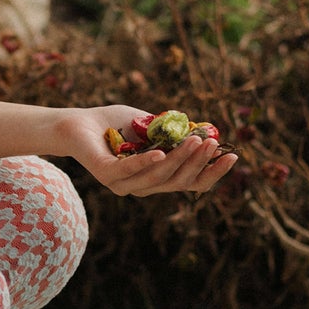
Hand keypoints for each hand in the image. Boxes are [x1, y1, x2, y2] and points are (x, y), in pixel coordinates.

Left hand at [55, 105, 238, 196]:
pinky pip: (130, 171)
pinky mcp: (105, 175)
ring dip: (179, 159)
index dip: (212, 172)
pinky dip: (147, 162)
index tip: (233, 157)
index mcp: (156, 178)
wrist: (75, 122)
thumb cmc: (113, 123)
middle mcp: (142, 186)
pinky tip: (161, 152)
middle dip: (199, 162)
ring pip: (159, 177)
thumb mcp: (150, 125)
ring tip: (195, 140)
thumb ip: (173, 131)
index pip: (191, 182)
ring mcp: (123, 184)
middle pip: (179, 181)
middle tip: (213, 143)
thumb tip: (204, 130)